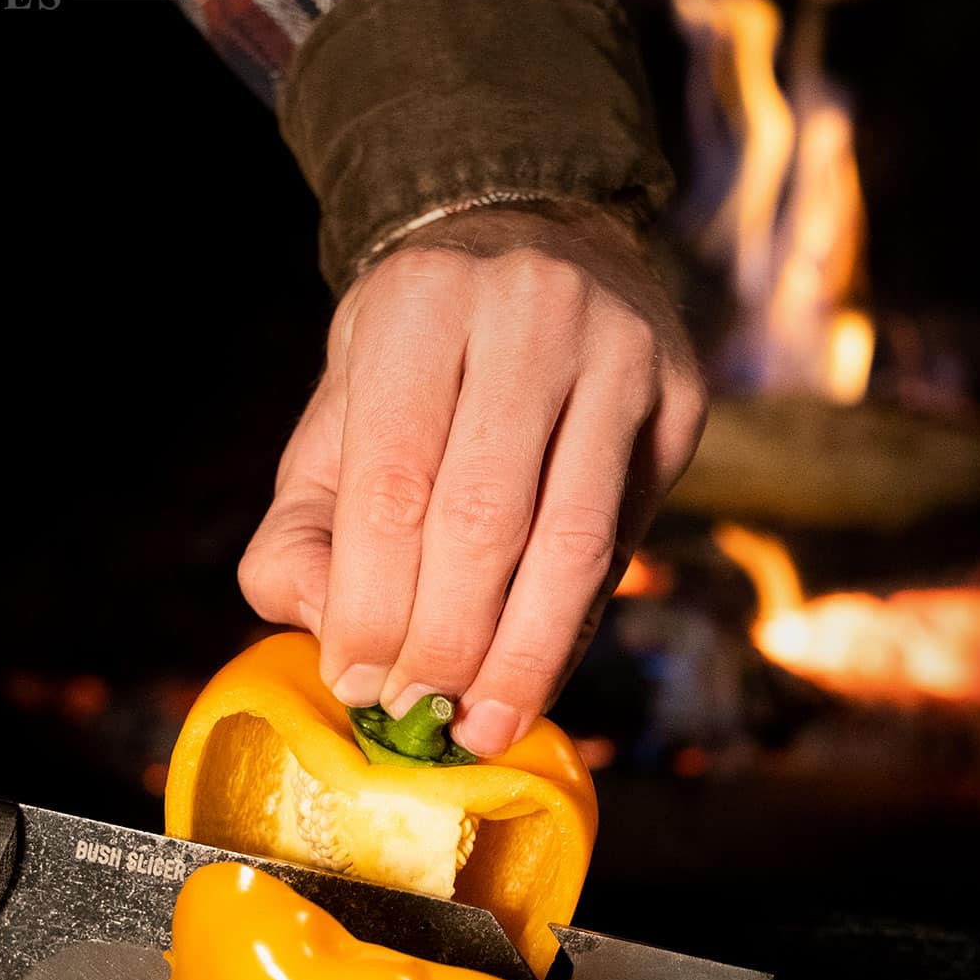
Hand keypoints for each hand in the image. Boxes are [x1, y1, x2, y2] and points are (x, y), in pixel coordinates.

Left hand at [238, 203, 707, 754]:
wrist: (534, 254)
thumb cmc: (416, 371)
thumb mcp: (333, 424)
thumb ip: (299, 535)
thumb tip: (331, 637)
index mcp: (418, 303)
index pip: (392, 483)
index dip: (374, 604)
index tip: (359, 684)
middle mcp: (528, 309)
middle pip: (485, 517)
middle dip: (448, 642)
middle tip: (422, 714)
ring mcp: (620, 348)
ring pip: (574, 540)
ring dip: (524, 655)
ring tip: (484, 724)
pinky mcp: (681, 396)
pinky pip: (623, 537)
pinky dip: (575, 621)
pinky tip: (533, 669)